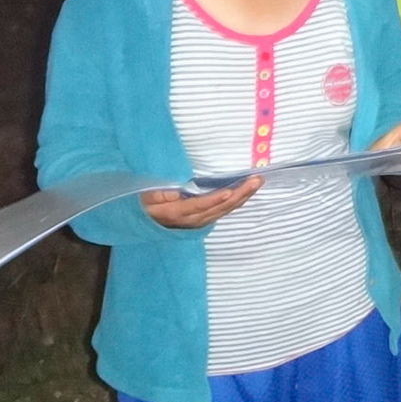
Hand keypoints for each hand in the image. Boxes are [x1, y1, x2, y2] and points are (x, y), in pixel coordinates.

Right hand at [141, 176, 261, 228]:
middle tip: (256, 180)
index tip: (229, 191)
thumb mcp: (147, 197)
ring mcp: (199, 221)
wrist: (143, 221)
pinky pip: (223, 210)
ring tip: (256, 182)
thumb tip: (179, 191)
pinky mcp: (204, 219)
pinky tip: (247, 192)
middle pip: (218, 208)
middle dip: (239, 194)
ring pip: (224, 210)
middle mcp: (191, 220)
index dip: (214, 199)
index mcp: (176, 213)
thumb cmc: (144, 204)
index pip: (199, 205)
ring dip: (242, 196)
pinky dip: (236, 201)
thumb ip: (161, 194)